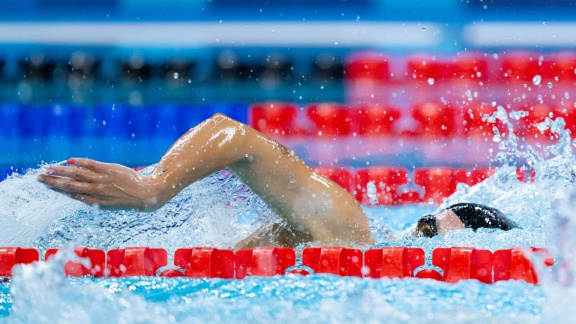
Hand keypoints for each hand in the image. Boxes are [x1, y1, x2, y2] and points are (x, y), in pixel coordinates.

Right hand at [37, 158, 162, 211]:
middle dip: (53, 181)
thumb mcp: (109, 204)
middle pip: (69, 185)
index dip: (57, 190)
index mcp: (95, 202)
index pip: (72, 195)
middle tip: (39, 177)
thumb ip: (94, 199)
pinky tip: (68, 160)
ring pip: (77, 174)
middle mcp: (96, 191)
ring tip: (48, 168)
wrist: (146, 194)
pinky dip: (79, 162)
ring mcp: (102, 180)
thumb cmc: (128, 200)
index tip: (46, 186)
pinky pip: (90, 164)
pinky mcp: (109, 169)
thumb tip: (80, 194)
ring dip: (60, 171)